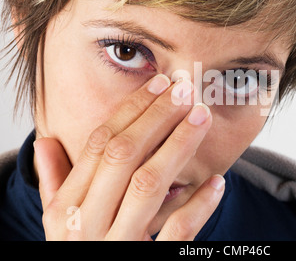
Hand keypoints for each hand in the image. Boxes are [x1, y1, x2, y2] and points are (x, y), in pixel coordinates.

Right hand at [34, 74, 224, 239]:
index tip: (159, 85)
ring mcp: (117, 246)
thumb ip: (55, 183)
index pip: (100, 145)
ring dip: (177, 147)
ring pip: (148, 186)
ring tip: (201, 117)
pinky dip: (198, 206)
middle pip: (124, 156)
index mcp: (67, 208)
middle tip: (185, 90)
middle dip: (156, 118)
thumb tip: (44, 142)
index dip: (131, 111)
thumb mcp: (60, 223)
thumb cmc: (81, 252)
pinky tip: (217, 183)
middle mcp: (87, 225)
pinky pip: (176, 234)